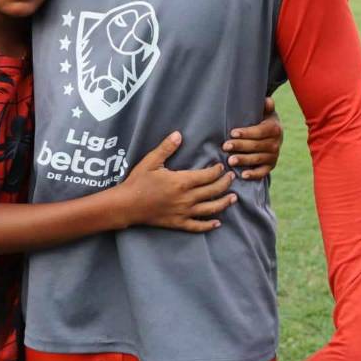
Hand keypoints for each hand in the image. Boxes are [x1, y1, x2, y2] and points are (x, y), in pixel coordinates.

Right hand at [113, 132, 236, 231]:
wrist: (127, 205)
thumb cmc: (138, 181)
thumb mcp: (151, 161)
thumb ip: (166, 148)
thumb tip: (179, 134)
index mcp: (181, 181)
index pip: (207, 176)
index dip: (217, 171)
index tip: (221, 166)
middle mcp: (186, 198)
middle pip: (213, 191)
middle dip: (225, 183)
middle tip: (232, 178)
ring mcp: (184, 212)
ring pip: (210, 209)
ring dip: (224, 203)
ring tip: (234, 198)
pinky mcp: (178, 223)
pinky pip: (198, 226)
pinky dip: (209, 225)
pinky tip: (217, 223)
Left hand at [222, 97, 283, 178]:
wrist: (273, 133)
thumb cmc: (263, 119)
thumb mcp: (266, 111)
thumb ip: (266, 106)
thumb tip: (267, 100)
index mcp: (274, 128)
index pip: (259, 132)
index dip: (246, 133)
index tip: (232, 133)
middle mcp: (276, 143)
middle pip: (256, 146)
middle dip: (240, 146)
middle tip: (225, 146)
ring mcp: (274, 156)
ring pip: (258, 159)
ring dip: (244, 160)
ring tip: (230, 160)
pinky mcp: (270, 166)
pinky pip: (263, 172)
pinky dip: (254, 174)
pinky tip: (243, 175)